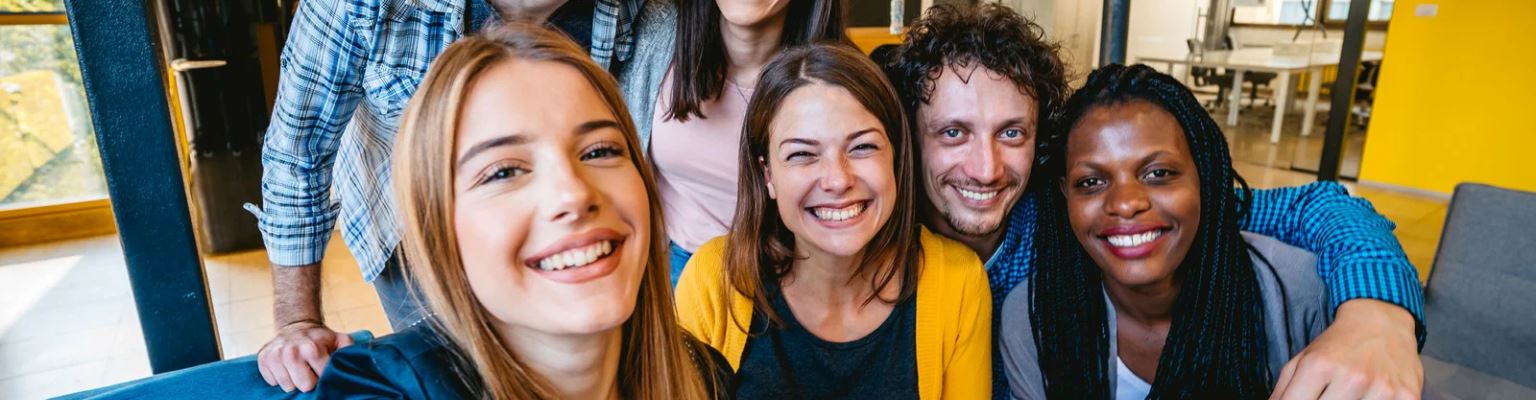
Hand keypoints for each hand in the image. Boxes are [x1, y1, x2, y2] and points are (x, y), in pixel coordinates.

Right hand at [256, 320, 353, 391]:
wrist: (296, 325)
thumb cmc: (320, 338)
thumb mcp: (340, 340)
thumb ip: (349, 352)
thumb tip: (355, 366)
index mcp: (312, 349)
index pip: (319, 381)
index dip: (324, 378)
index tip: (324, 371)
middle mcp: (291, 352)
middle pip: (303, 386)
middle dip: (309, 382)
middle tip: (311, 371)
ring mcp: (275, 356)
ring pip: (286, 386)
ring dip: (294, 380)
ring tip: (299, 369)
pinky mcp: (263, 359)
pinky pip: (272, 381)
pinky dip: (279, 377)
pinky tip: (286, 368)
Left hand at [1272, 299, 1421, 399]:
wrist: (1382, 320)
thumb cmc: (1338, 345)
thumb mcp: (1302, 360)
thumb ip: (1283, 391)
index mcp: (1319, 366)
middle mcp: (1351, 377)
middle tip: (1328, 397)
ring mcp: (1382, 389)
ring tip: (1348, 396)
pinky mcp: (1408, 396)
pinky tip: (1369, 398)